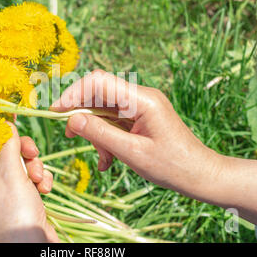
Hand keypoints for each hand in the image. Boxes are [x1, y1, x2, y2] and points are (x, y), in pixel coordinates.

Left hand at [0, 122, 58, 242]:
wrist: (31, 245)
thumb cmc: (15, 212)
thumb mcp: (10, 174)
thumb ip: (7, 146)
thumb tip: (4, 123)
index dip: (0, 130)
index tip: (13, 113)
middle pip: (7, 150)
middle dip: (24, 152)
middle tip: (32, 154)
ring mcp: (7, 190)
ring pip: (23, 162)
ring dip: (36, 167)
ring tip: (38, 181)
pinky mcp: (23, 196)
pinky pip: (33, 177)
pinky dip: (41, 180)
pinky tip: (44, 190)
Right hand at [51, 69, 219, 192]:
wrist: (200, 175)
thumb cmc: (172, 166)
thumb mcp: (132, 153)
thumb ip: (100, 134)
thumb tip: (72, 119)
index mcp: (142, 99)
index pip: (99, 81)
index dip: (74, 93)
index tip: (56, 111)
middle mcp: (141, 96)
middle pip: (99, 94)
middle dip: (82, 115)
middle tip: (71, 136)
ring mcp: (141, 106)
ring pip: (104, 110)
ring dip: (96, 132)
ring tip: (103, 158)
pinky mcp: (140, 116)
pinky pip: (114, 121)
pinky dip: (106, 138)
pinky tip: (108, 159)